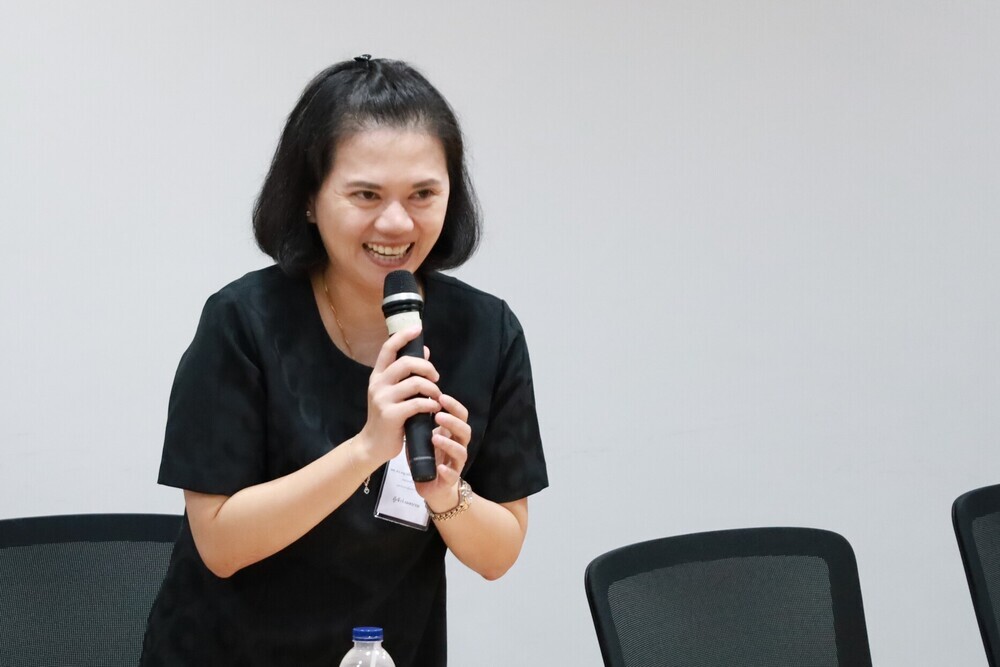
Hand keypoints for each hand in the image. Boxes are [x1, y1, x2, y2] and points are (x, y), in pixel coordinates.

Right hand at [356, 325, 440, 465]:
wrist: (373, 444)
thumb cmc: (388, 417)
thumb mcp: (393, 392)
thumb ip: (407, 374)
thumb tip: (425, 351)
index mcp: (378, 376)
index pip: (388, 348)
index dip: (403, 336)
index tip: (417, 328)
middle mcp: (378, 384)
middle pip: (406, 363)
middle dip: (427, 367)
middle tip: (436, 378)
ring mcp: (383, 399)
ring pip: (415, 383)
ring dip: (432, 389)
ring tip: (437, 397)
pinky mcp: (391, 415)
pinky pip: (417, 403)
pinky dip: (430, 404)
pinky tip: (433, 409)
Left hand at [416, 393, 471, 510]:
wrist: (431, 485)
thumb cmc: (427, 458)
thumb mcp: (422, 437)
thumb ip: (420, 423)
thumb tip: (409, 401)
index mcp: (452, 433)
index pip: (460, 415)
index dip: (454, 405)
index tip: (441, 396)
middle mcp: (458, 446)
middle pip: (465, 430)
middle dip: (453, 422)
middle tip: (438, 416)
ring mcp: (456, 463)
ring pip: (461, 451)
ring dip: (449, 443)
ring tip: (434, 438)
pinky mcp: (450, 479)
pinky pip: (452, 474)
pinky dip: (447, 470)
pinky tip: (439, 467)